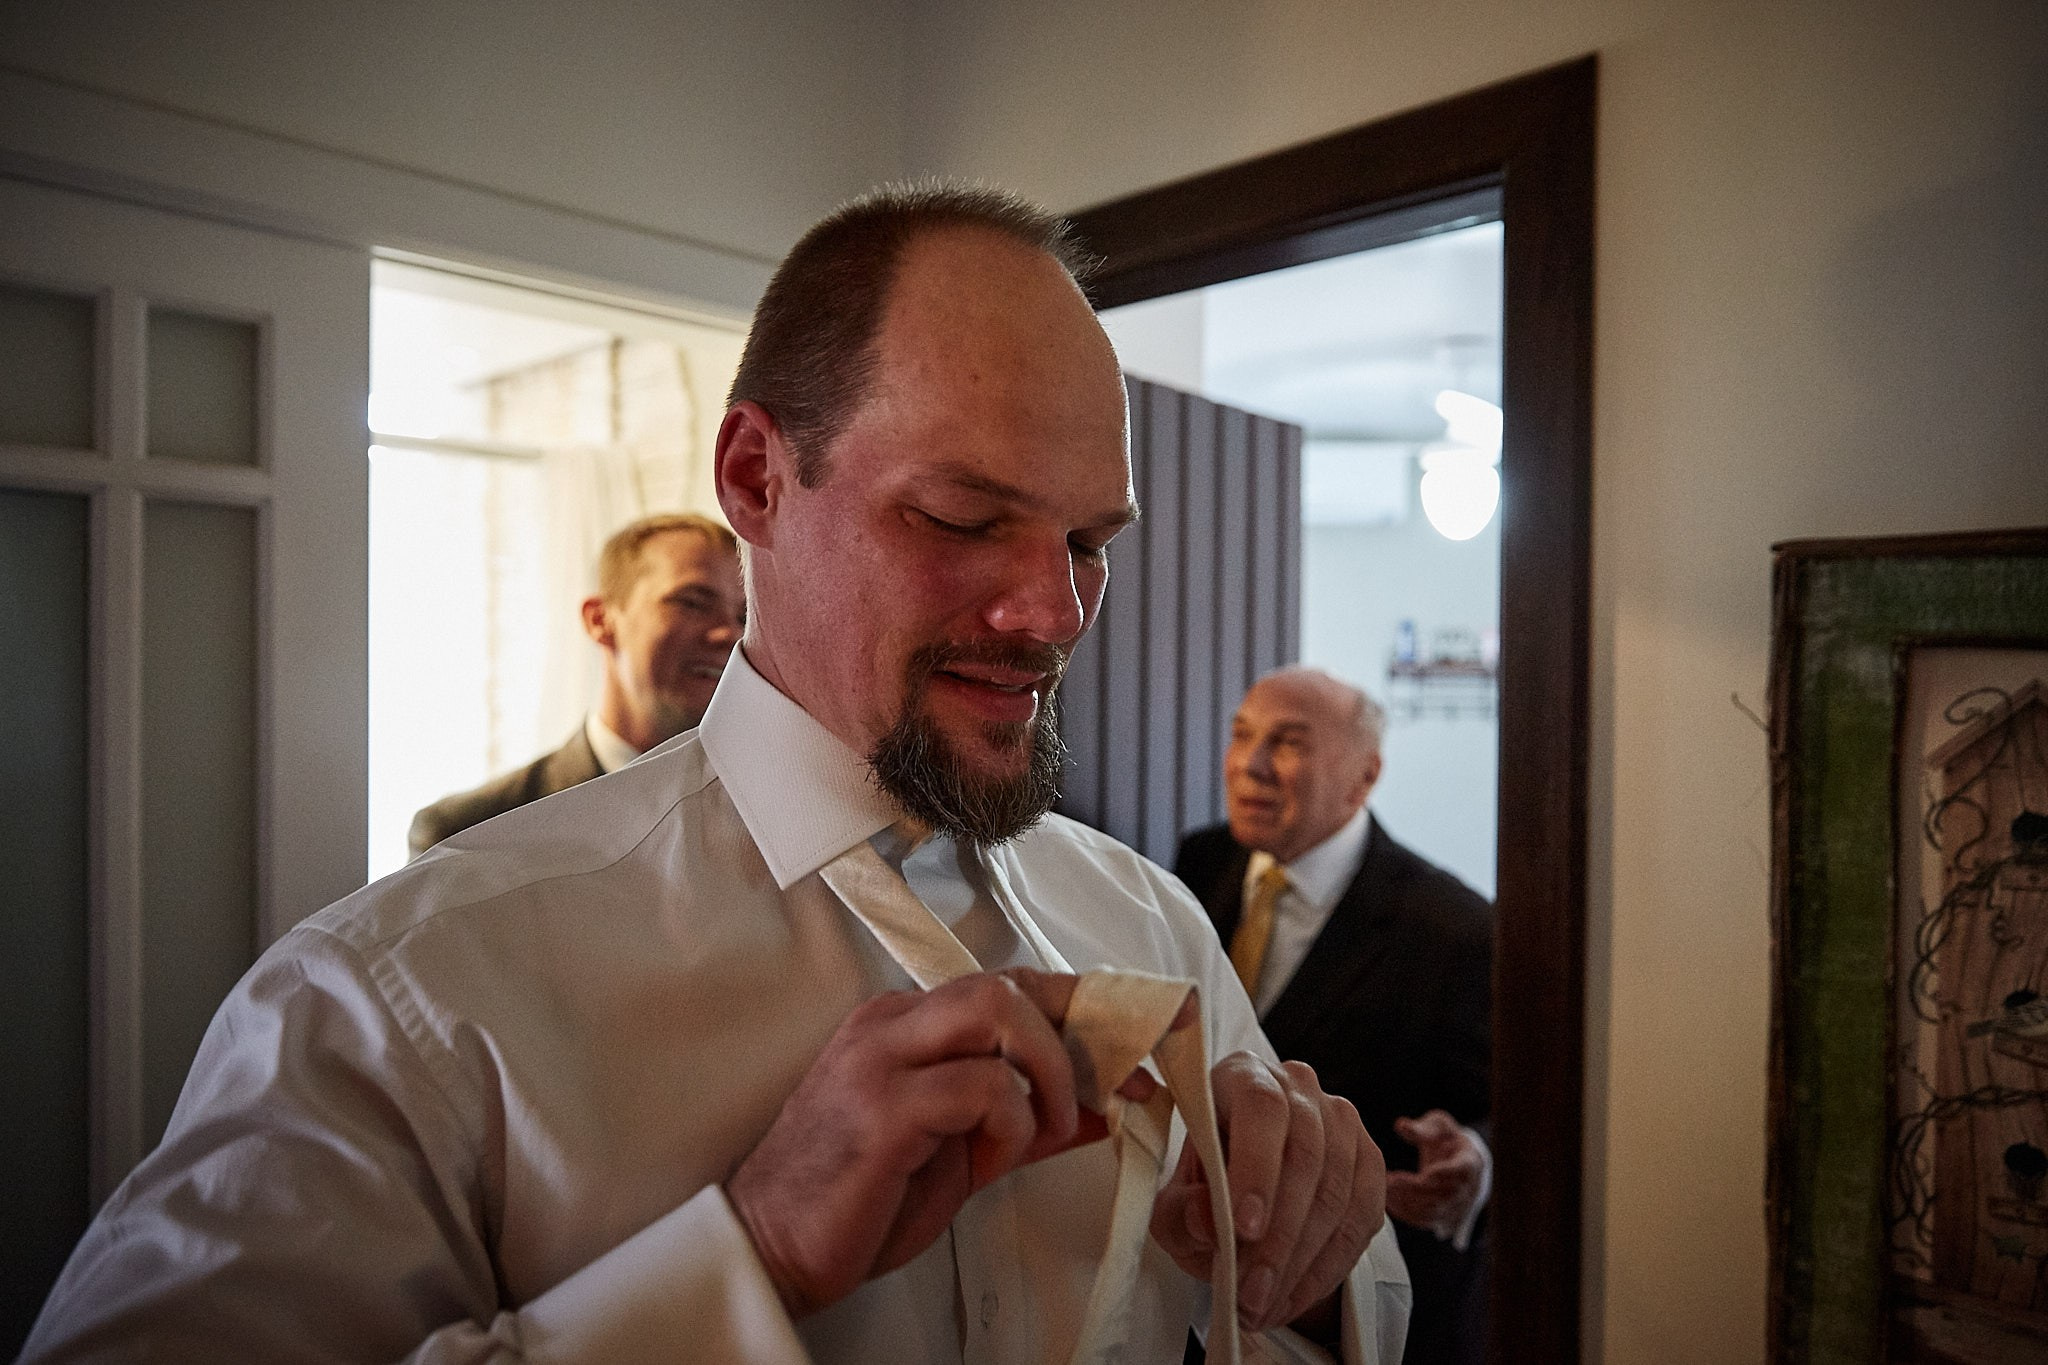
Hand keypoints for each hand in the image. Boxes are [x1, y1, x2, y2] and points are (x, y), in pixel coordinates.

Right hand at [723, 968, 1144, 1317]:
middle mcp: (889, 1025)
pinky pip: (980, 1087)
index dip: (1079, 1008)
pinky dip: (1009, 1124)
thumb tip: (1101, 1106)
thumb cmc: (858, 1198)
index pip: (1007, 984)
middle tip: (1099, 1093)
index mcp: (903, 1025)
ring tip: (1038, 1129)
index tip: (1132, 1047)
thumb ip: (1023, 1120)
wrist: (773, 1246)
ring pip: (997, 1012)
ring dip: (1042, 1074)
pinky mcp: (882, 1109)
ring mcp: (880, 1060)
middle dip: (1071, 1034)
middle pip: (1007, 984)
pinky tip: (989, 1163)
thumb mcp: (958, 1152)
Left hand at [1149, 1053, 1385, 1336]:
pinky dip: (1328, 1267)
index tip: (1243, 1228)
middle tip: (1250, 1294)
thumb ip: (1181, 1211)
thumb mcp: (1174, 1204)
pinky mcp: (1370, 1161)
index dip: (1256, 1166)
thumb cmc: (1203, 1190)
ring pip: (1336, 1193)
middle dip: (1278, 1239)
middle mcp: (1298, 1087)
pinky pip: (1361, 1218)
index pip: (1261, 1108)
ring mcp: (1342, 1121)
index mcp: (1242, 1076)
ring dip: (1301, 1263)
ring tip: (1264, 1307)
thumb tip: (1207, 1219)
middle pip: (1304, 1157)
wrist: (1243, 1198)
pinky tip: (1295, 1297)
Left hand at [1385, 1109, 1483, 1237]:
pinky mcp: (1445, 1217)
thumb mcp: (1438, 1126)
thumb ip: (1423, 1128)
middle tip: (1390, 1181)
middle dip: (1416, 1189)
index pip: (1464, 1170)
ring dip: (1408, 1203)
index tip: (1425, 1172)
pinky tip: (1389, 1202)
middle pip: (1445, 1195)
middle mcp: (1468, 1188)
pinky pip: (1427, 1221)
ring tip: (1386, 1190)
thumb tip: (1400, 1125)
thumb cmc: (1445, 1138)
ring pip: (1435, 1212)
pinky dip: (1407, 1214)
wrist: (1458, 1161)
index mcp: (1470, 1162)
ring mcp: (1458, 1206)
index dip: (1446, 1173)